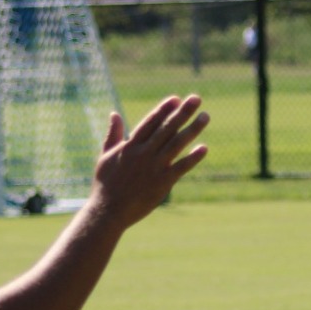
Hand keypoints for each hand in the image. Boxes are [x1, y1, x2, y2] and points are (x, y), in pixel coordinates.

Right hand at [87, 95, 208, 228]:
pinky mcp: (162, 183)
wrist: (108, 211)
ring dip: (192, 129)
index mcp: (130, 146)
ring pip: (177, 143)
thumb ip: (113, 134)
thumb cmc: (105, 184)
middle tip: (196, 98)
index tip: (176, 99)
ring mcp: (154, 167)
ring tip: (205, 116)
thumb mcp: (106, 156)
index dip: (164, 109)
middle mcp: (144, 153)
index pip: (150, 122)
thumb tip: (114, 113)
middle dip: (183, 112)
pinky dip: (193, 157)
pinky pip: (181, 167)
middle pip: (167, 128)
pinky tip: (204, 148)